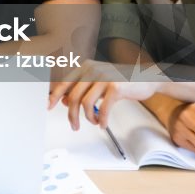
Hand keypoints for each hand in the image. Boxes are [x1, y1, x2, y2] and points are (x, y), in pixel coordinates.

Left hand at [48, 60, 164, 129]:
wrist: (146, 77)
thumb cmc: (120, 81)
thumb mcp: (98, 82)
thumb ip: (82, 89)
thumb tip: (64, 102)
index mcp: (86, 67)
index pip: (64, 83)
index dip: (54, 96)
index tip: (48, 106)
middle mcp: (93, 70)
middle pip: (73, 96)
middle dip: (71, 114)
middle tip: (74, 126)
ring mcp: (104, 78)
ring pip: (85, 103)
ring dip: (88, 118)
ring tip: (93, 122)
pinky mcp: (116, 87)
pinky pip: (103, 109)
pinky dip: (101, 119)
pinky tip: (102, 123)